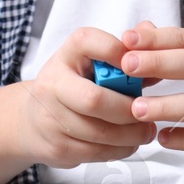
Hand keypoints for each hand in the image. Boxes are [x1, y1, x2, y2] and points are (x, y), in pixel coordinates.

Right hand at [0, 27, 157, 183]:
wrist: (31, 120)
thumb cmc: (74, 87)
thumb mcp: (94, 64)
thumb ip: (125, 52)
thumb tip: (151, 31)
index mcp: (66, 55)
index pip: (88, 42)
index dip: (117, 52)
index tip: (139, 65)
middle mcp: (53, 84)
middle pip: (94, 100)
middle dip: (128, 110)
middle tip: (149, 113)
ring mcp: (51, 118)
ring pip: (99, 132)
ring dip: (130, 135)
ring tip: (147, 131)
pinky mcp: (57, 147)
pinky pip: (97, 152)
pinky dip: (121, 149)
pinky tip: (130, 143)